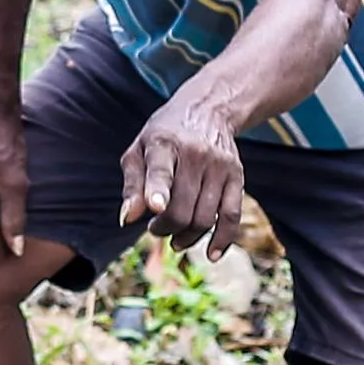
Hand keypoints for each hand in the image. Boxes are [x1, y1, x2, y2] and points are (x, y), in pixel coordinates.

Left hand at [119, 88, 245, 252]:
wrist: (207, 110)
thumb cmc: (163, 136)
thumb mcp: (139, 150)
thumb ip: (131, 186)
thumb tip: (126, 220)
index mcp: (163, 143)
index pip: (161, 169)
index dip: (158, 189)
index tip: (155, 207)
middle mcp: (195, 153)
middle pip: (181, 207)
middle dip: (165, 228)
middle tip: (155, 229)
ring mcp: (219, 165)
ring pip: (204, 218)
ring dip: (186, 236)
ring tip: (174, 236)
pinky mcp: (237, 176)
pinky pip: (232, 216)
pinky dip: (222, 239)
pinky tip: (211, 254)